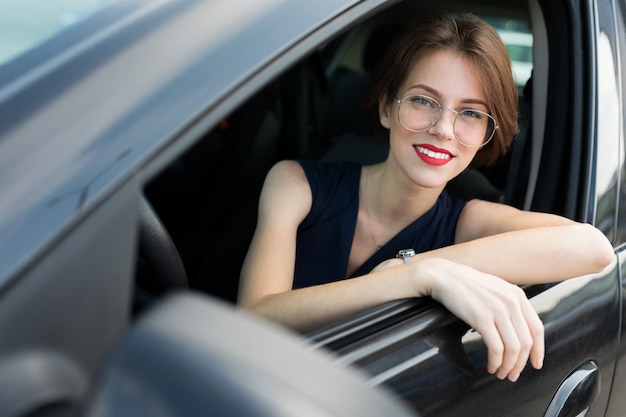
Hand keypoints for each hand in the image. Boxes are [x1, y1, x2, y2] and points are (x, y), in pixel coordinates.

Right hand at [420, 258, 543, 381]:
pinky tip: (491, 366)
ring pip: (513, 348)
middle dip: (521, 364)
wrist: (444, 277)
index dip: (539, 350)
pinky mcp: (481, 318)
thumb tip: (518, 330)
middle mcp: (511, 302)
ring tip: (500, 373)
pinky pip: (496, 348)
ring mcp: (497, 310)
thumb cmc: (466, 285)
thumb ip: (510, 305)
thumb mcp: (495, 289)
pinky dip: (495, 362)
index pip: (537, 328)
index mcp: (517, 295)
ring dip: (508, 366)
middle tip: (513, 374)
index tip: (535, 363)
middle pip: (526, 342)